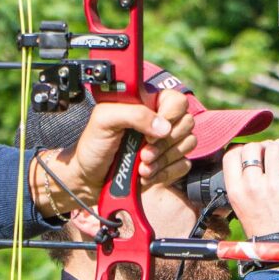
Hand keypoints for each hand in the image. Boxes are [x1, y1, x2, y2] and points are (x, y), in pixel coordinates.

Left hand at [33, 89, 193, 214]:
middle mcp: (160, 121)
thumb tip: (163, 126)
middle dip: (165, 143)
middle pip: (187, 123)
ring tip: (141, 166)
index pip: (177, 101)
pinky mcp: (169, 164)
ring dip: (163, 160)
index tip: (151, 132)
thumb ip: (134, 114)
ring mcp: (166, 143)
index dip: (170, 116)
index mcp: (147, 104)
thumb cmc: (94, 145)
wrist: (89, 178)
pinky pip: (184, 165)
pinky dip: (165, 173)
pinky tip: (146, 175)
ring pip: (188, 144)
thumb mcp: (104, 120)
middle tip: (143, 152)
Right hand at [221, 139, 278, 236]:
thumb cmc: (260, 229)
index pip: (231, 154)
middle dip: (263, 145)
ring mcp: (275, 185)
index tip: (251, 152)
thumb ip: (240, 187)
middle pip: (253, 147)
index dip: (241, 148)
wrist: (278, 249)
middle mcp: (253, 185)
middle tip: (272, 151)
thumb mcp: (239, 207)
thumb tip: (247, 166)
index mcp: (235, 190)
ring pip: (275, 148)